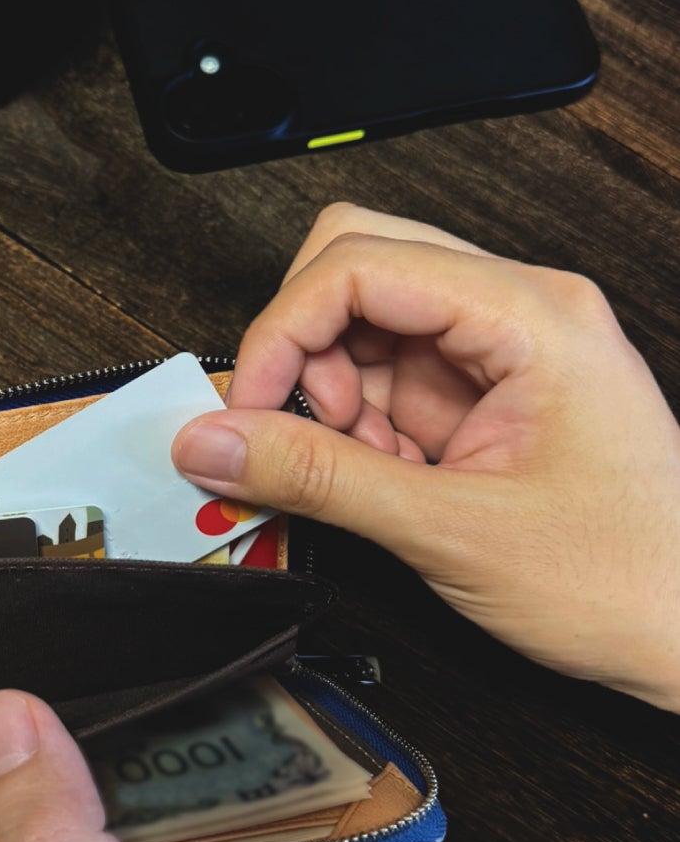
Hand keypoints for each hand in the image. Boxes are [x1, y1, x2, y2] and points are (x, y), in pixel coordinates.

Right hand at [173, 203, 679, 710]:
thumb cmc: (627, 579)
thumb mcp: (452, 529)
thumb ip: (319, 478)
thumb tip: (214, 441)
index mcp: (528, 314)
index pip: (358, 263)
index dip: (282, 332)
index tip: (246, 410)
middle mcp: (513, 313)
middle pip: (355, 269)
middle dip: (302, 352)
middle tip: (287, 430)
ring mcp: (494, 353)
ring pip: (359, 328)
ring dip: (327, 399)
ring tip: (355, 473)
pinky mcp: (478, 396)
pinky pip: (381, 381)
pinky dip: (353, 430)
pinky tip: (381, 481)